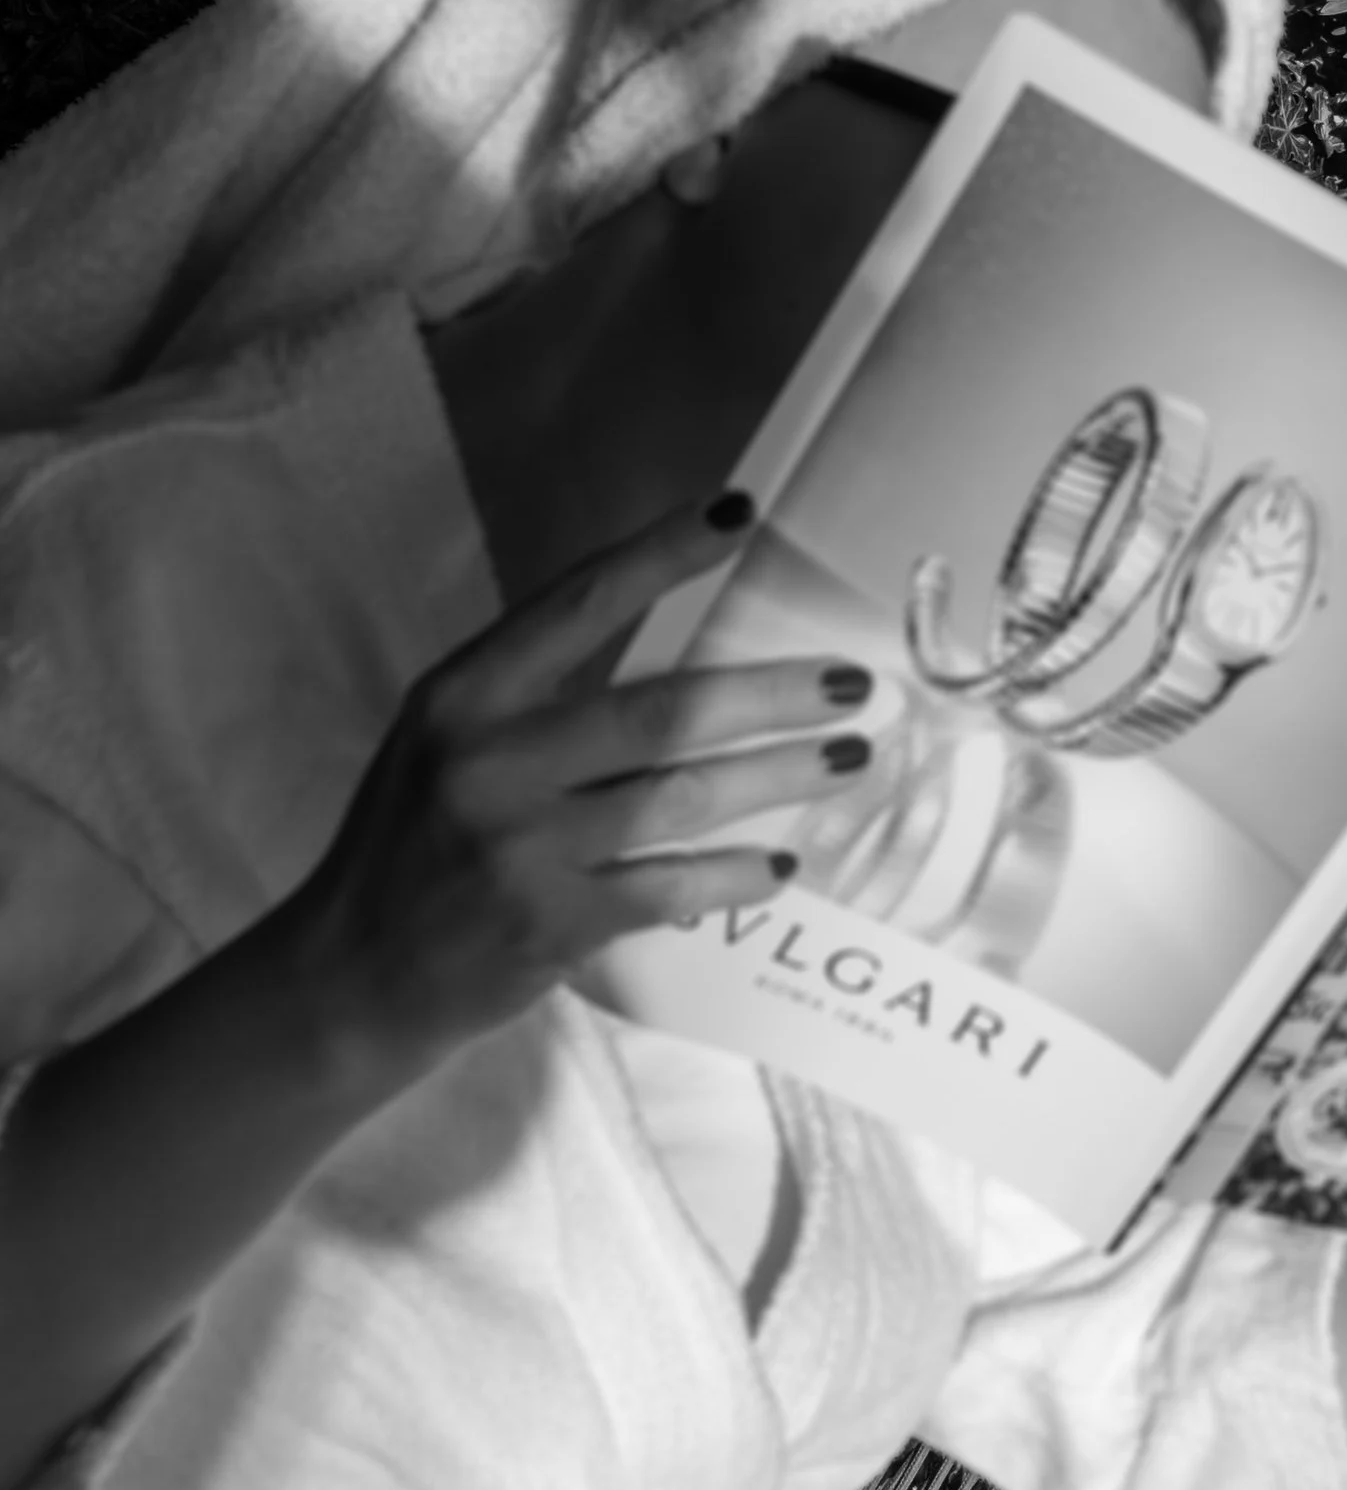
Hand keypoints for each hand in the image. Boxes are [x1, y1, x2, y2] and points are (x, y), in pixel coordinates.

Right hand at [268, 493, 875, 1085]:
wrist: (351, 975)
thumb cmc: (413, 840)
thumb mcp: (446, 739)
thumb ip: (536, 691)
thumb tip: (677, 638)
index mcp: (464, 696)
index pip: (580, 603)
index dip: (664, 554)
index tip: (741, 514)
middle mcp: (490, 762)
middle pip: (663, 710)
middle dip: (773, 694)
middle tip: (852, 680)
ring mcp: (521, 848)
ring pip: (682, 797)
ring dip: (779, 775)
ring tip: (849, 759)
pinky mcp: (550, 925)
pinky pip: (669, 887)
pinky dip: (733, 875)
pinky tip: (782, 864)